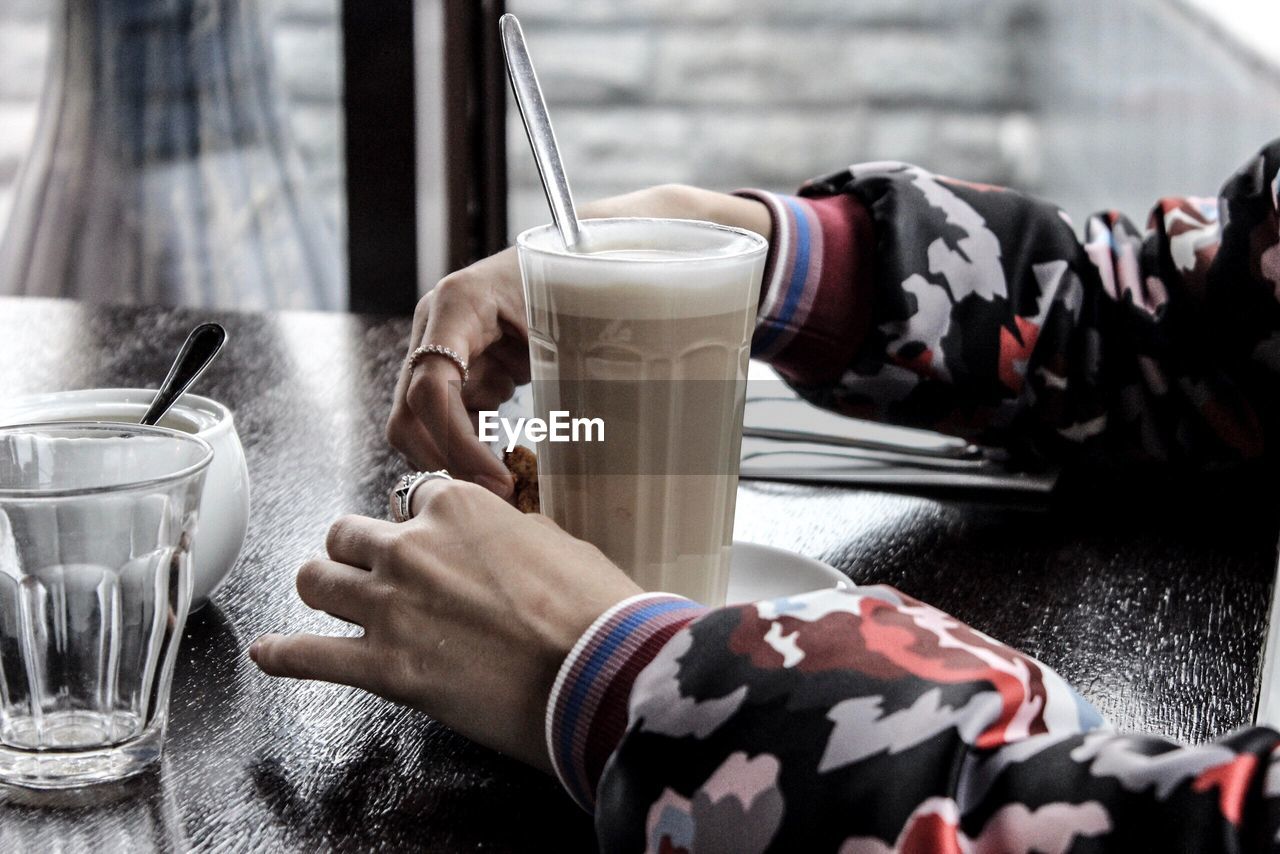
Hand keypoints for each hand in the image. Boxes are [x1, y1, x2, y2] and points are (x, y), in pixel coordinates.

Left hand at [249, 478, 642, 771]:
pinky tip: (269, 652)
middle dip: (356, 552)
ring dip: (322, 589)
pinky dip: (284, 654)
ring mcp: (390, 606)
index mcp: (458, 507)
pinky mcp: (384, 667)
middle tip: (373, 573)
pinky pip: (309, 656)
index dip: (417, 522)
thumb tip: (503, 544)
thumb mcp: (556, 544)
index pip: (410, 497)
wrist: (598, 670)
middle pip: (347, 535)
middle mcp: (413, 548)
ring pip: (316, 581)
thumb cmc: (593, 607)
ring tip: (328, 600)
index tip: (426, 541)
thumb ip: (510, 536)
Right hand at [385, 185, 770, 496]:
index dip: (457, 441)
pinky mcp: (459, 372)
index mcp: (459, 304)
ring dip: (452, 462)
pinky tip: (504, 467)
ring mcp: (441, 351)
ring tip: (505, 489)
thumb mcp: (577, 314)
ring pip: (415, 426)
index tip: (497, 479)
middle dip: (447, 462)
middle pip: (409, 415)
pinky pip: (442, 425)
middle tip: (499, 497)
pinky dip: (466, 452)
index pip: (431, 384)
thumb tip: (600, 432)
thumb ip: (579, 360)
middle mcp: (435, 327)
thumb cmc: (579, 275)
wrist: (580, 252)